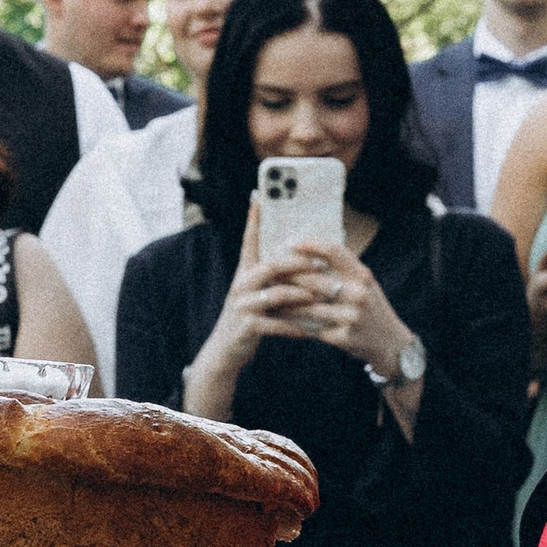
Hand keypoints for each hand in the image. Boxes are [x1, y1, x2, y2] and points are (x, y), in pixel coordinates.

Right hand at [185, 204, 331, 413]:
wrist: (225, 349)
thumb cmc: (248, 318)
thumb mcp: (255, 293)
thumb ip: (271, 277)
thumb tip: (299, 260)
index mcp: (245, 272)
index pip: (249, 240)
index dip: (254, 219)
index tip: (258, 196)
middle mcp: (241, 284)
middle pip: (271, 266)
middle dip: (298, 263)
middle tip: (321, 263)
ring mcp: (242, 306)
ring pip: (277, 294)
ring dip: (302, 296)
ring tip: (321, 298)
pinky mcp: (247, 326)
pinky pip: (276, 323)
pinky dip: (295, 326)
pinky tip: (309, 330)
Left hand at [267, 235, 409, 375]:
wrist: (391, 344)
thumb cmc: (371, 308)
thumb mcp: (364, 283)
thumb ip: (342, 269)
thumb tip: (307, 252)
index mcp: (363, 275)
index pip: (334, 251)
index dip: (309, 245)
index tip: (289, 243)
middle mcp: (359, 294)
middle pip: (314, 279)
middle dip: (289, 277)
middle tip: (270, 274)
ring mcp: (352, 317)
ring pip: (308, 307)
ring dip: (286, 303)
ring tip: (269, 297)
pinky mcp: (344, 338)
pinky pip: (312, 328)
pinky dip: (296, 323)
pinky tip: (282, 319)